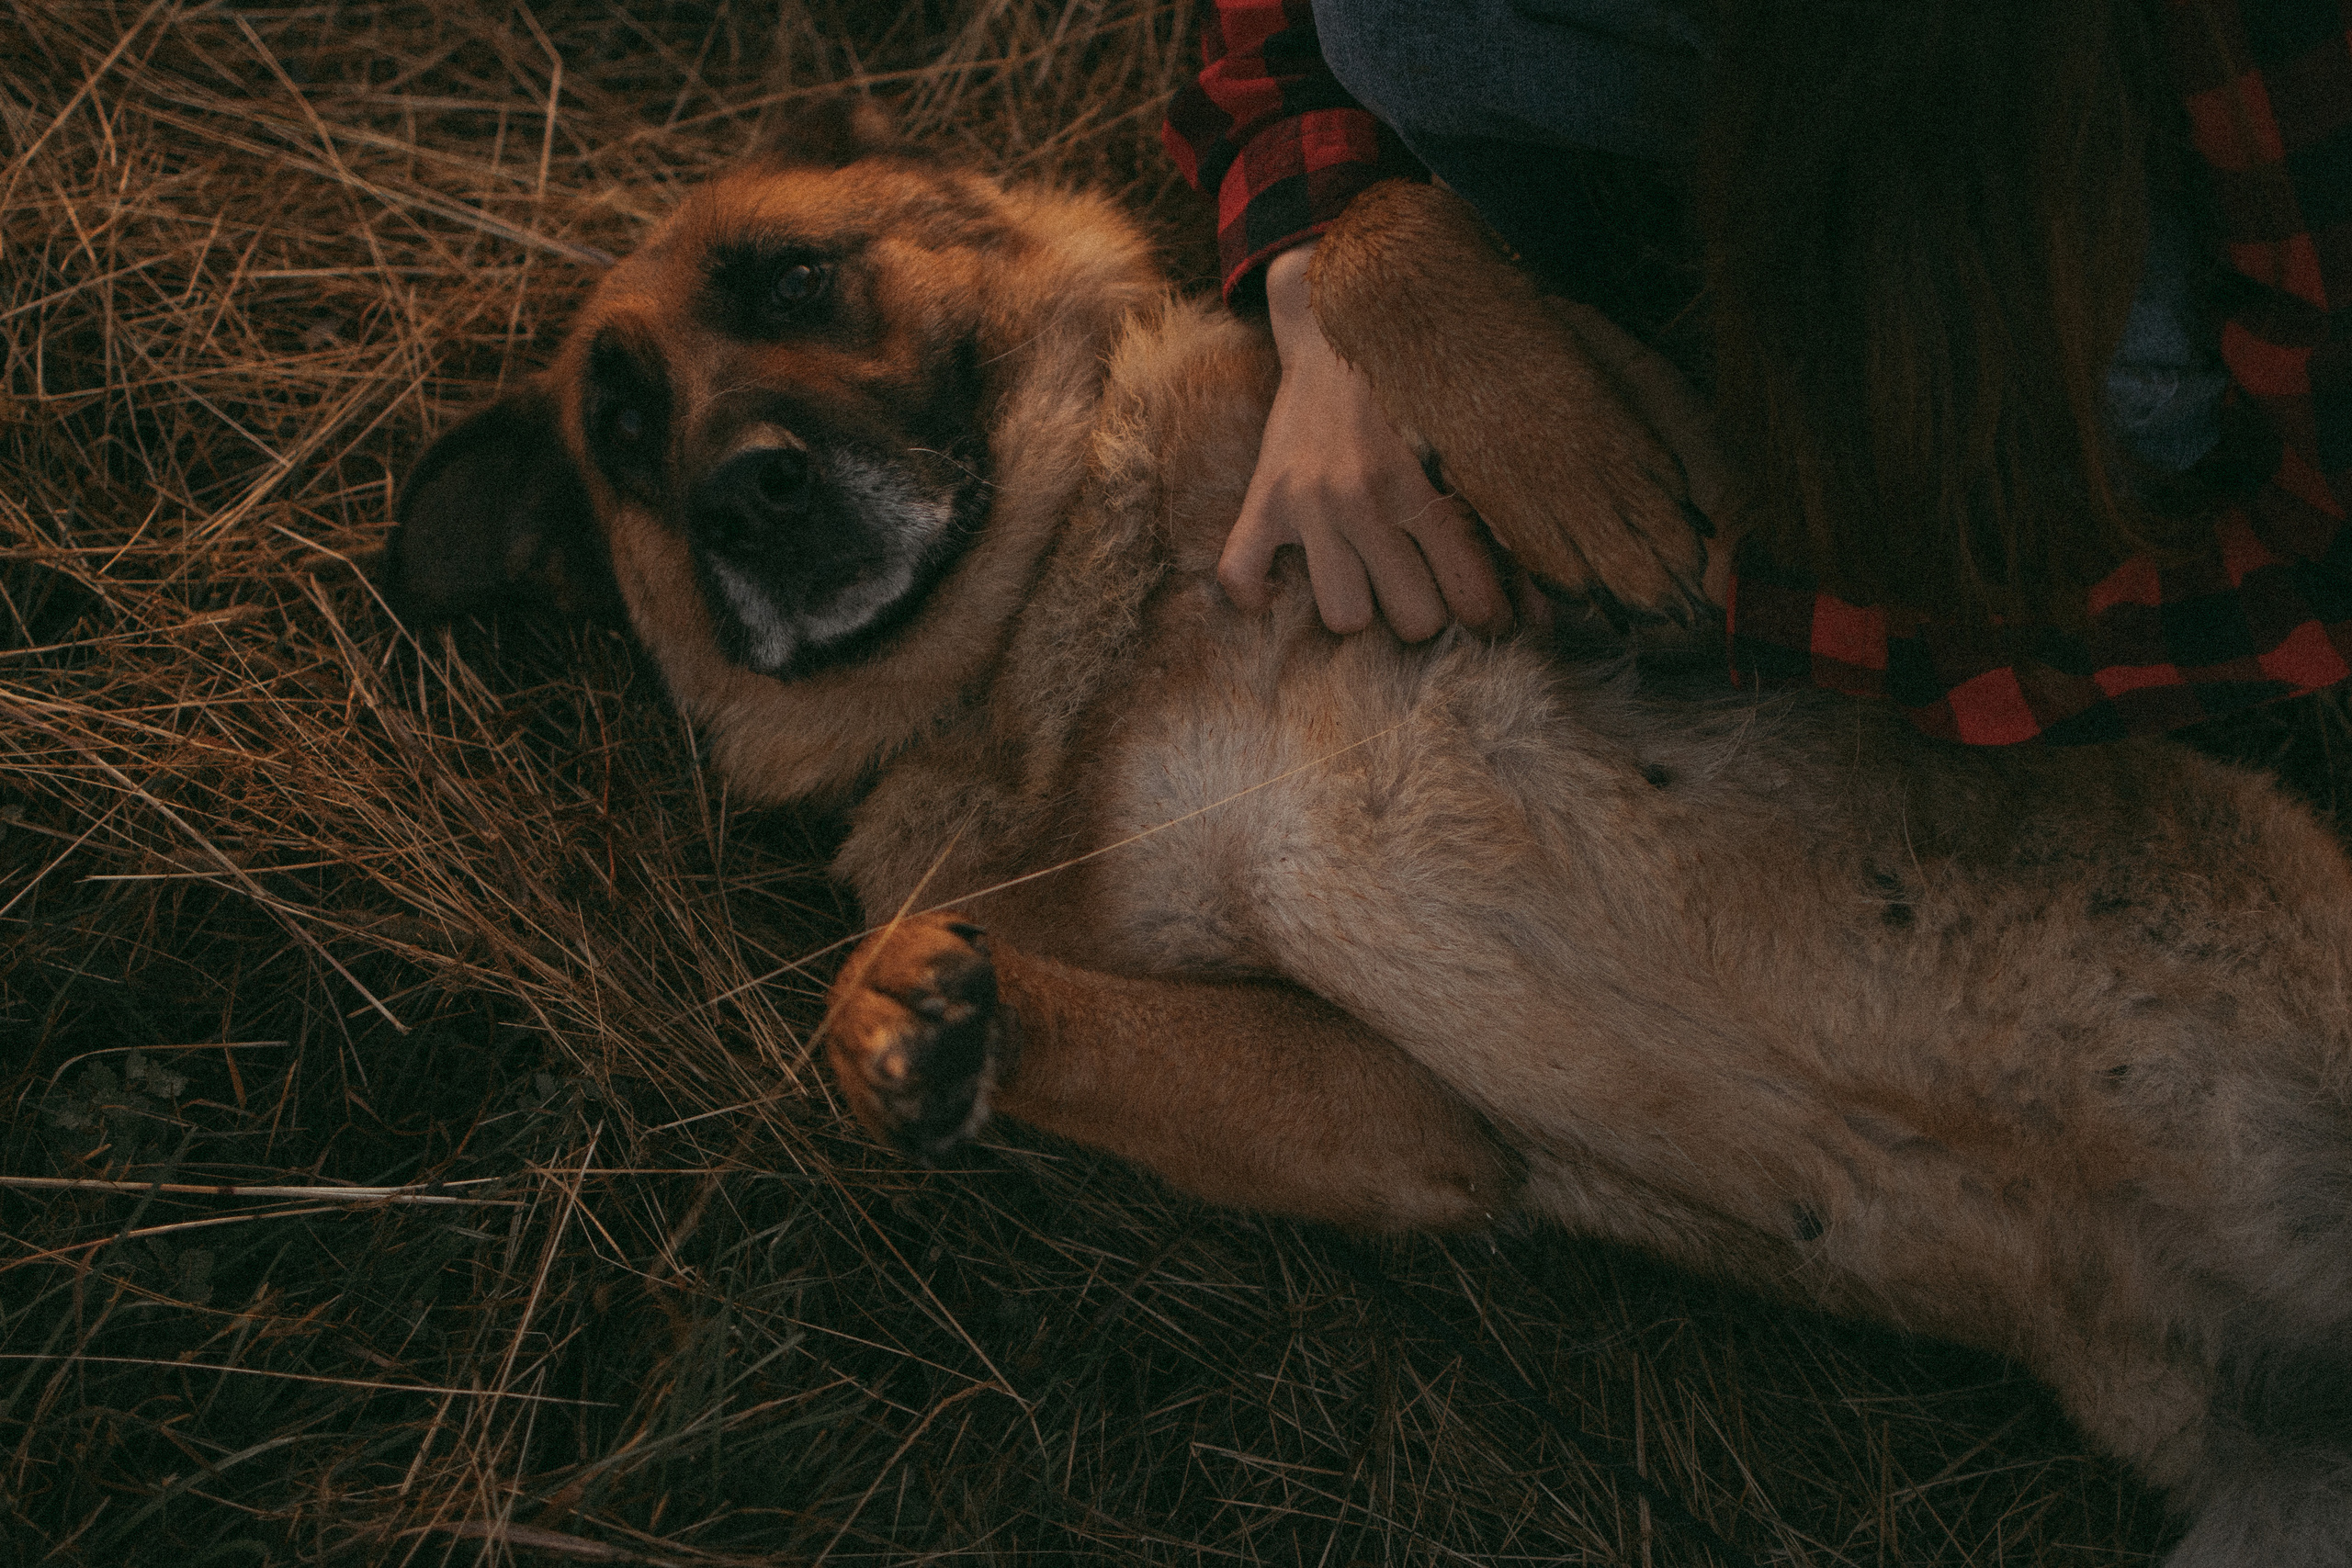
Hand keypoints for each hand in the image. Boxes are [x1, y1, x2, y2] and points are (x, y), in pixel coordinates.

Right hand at [1219, 243, 1513, 641]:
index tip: (1489, 617)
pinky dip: (1257, 594)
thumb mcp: (1464, 440)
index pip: (1469, 592)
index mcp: (1420, 484)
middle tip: (1424, 585)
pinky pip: (1240, 577)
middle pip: (1412, 619)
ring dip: (1359, 605)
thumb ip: (1500, 515)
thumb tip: (1544, 602)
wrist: (1336, 324)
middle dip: (1426, 609)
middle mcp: (1360, 499)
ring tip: (1366, 578)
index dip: (1488, 617)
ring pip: (1342, 617)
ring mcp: (1307, 503)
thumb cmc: (1411, 387)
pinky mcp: (1264, 498)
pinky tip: (1283, 583)